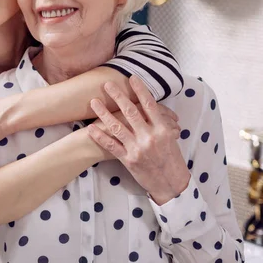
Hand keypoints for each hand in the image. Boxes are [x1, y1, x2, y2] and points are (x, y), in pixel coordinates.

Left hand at [87, 76, 189, 204]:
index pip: (150, 105)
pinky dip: (100, 136)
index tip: (132, 78)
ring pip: (117, 127)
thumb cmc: (172, 160)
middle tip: (107, 84)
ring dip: (103, 113)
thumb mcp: (171, 139)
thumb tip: (153, 108)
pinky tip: (90, 128)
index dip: (140, 90)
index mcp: (163, 130)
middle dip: (118, 96)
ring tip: (94, 102)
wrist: (171, 184)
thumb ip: (161, 124)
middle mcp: (150, 137)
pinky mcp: (128, 160)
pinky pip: (111, 146)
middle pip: (131, 112)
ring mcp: (138, 148)